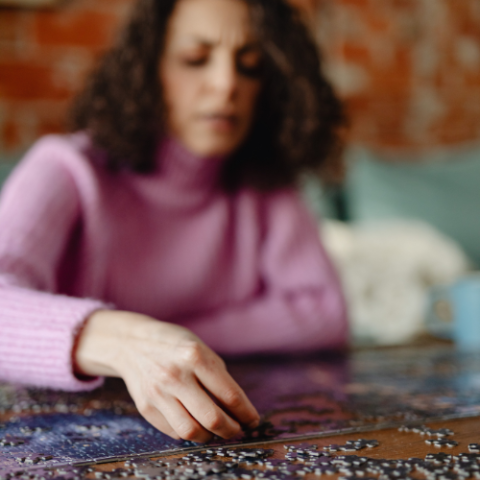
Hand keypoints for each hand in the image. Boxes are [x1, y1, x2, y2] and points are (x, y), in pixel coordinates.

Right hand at [74, 310, 259, 441]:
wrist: (133, 343)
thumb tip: (238, 410)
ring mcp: (158, 393)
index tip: (253, 420)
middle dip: (231, 429)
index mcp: (195, 356)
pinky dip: (188, 431)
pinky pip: (173, 430)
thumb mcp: (201, 349)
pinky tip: (194, 422)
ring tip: (216, 431)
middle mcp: (175, 375)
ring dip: (210, 437)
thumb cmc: (175, 345)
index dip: (246, 413)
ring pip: (191, 431)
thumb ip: (219, 377)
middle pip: (212, 418)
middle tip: (237, 429)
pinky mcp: (146, 406)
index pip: (229, 395)